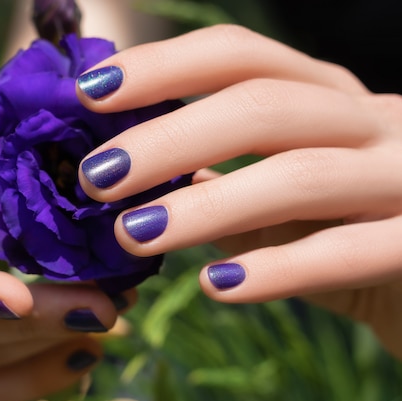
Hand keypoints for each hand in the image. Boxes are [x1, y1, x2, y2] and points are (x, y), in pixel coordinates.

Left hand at [76, 25, 401, 358]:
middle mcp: (368, 120)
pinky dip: (277, 269)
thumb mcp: (283, 193)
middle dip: (169, 137)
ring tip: (132, 235)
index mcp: (324, 97)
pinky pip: (348, 253)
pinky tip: (217, 286)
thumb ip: (225, 180)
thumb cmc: (348, 225)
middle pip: (262, 105)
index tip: (89, 92)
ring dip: (206, 207)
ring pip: (299, 175)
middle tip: (95, 176)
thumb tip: (140, 176)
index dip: (162, 66)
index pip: (238, 57)